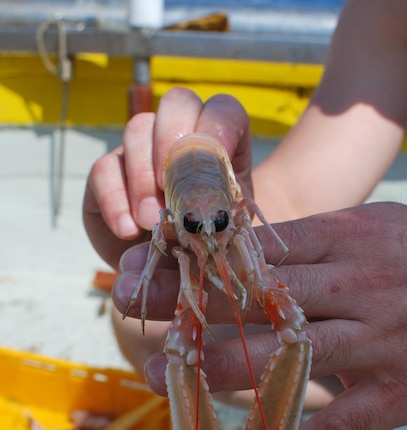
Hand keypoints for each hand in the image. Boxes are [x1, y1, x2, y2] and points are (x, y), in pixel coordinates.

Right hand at [82, 87, 251, 269]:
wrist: (165, 270)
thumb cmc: (202, 244)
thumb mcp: (222, 232)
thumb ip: (219, 214)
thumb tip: (201, 210)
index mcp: (219, 143)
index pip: (222, 111)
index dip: (218, 129)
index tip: (214, 172)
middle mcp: (179, 134)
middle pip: (177, 102)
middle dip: (173, 140)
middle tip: (170, 186)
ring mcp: (141, 148)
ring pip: (137, 129)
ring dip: (143, 177)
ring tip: (150, 221)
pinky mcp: (108, 171)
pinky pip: (105, 169)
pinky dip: (116, 201)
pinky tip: (128, 231)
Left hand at [113, 202, 406, 429]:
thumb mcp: (374, 227)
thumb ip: (315, 239)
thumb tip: (245, 249)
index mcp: (350, 238)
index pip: (257, 249)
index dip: (198, 262)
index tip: (151, 271)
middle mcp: (359, 286)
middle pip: (260, 298)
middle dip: (192, 308)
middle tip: (136, 319)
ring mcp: (381, 341)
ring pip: (289, 357)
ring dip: (223, 372)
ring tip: (168, 380)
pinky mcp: (402, 393)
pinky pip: (340, 425)